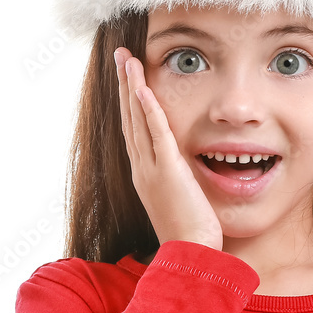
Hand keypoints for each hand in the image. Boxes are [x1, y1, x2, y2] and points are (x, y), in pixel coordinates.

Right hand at [114, 48, 223, 250]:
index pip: (135, 129)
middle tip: (121, 55)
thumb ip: (182, 182)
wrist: (188, 256)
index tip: (128, 77)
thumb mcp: (183, 202)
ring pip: (137, 119)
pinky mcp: (167, 171)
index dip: (130, 101)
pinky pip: (156, 133)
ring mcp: (151, 169)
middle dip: (124, 84)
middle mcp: (142, 168)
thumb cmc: (191, 236)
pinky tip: (143, 87)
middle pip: (129, 117)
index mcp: (146, 174)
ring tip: (127, 59)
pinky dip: (148, 109)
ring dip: (132, 86)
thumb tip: (188, 174)